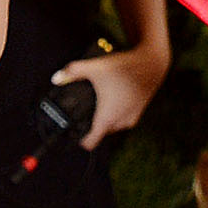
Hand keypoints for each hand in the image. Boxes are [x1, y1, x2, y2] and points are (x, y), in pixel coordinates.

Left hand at [55, 41, 170, 149]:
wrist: (152, 64)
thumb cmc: (124, 68)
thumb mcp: (96, 67)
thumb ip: (73, 72)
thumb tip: (55, 78)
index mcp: (107, 118)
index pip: (90, 143)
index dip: (79, 140)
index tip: (73, 134)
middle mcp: (119, 123)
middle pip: (99, 132)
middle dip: (91, 123)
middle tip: (85, 108)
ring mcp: (130, 119)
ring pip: (111, 126)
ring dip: (104, 118)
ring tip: (100, 101)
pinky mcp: (137, 114)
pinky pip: (121, 120)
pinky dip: (115, 113)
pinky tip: (112, 99)